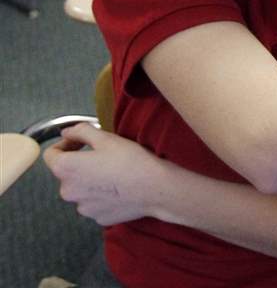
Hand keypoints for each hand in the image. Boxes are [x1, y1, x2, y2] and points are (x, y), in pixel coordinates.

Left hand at [42, 123, 165, 225]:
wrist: (154, 188)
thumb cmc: (130, 161)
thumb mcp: (106, 137)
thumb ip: (81, 131)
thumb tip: (67, 132)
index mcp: (65, 168)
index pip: (50, 155)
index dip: (65, 144)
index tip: (81, 141)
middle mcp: (67, 191)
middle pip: (67, 173)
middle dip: (81, 163)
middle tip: (104, 155)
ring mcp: (82, 207)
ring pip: (81, 189)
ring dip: (91, 180)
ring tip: (114, 173)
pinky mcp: (97, 217)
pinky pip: (94, 202)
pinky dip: (102, 195)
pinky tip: (119, 187)